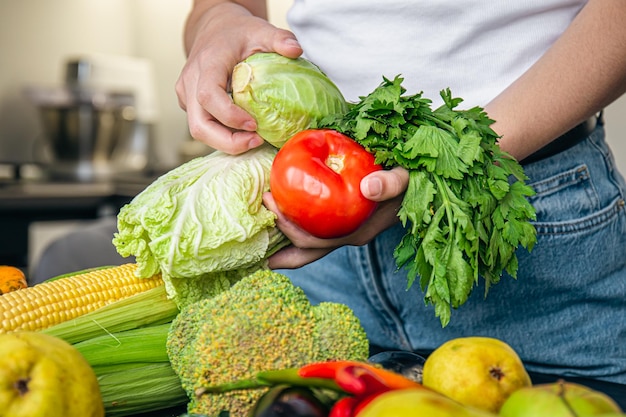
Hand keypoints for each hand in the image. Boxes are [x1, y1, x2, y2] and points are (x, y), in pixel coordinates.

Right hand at [176, 3, 301, 153]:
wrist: (214, 27)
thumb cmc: (236, 32)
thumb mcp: (260, 30)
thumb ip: (279, 38)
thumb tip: (296, 50)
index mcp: (207, 64)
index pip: (209, 96)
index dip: (230, 116)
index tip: (254, 125)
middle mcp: (190, 81)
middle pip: (199, 125)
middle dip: (227, 141)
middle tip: (257, 141)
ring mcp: (186, 95)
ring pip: (198, 130)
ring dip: (226, 142)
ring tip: (253, 140)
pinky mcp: (189, 104)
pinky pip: (202, 126)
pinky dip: (222, 135)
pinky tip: (244, 133)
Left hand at [265, 167, 408, 268]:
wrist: (427, 183)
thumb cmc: (415, 180)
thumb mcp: (406, 178)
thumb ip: (392, 183)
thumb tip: (369, 188)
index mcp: (358, 232)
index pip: (314, 242)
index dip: (289, 230)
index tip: (271, 205)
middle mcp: (350, 237)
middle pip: (306, 250)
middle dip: (280, 239)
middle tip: (260, 212)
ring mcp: (348, 231)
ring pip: (311, 243)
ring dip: (287, 234)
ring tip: (264, 222)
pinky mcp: (348, 221)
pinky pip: (318, 228)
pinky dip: (300, 223)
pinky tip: (287, 210)